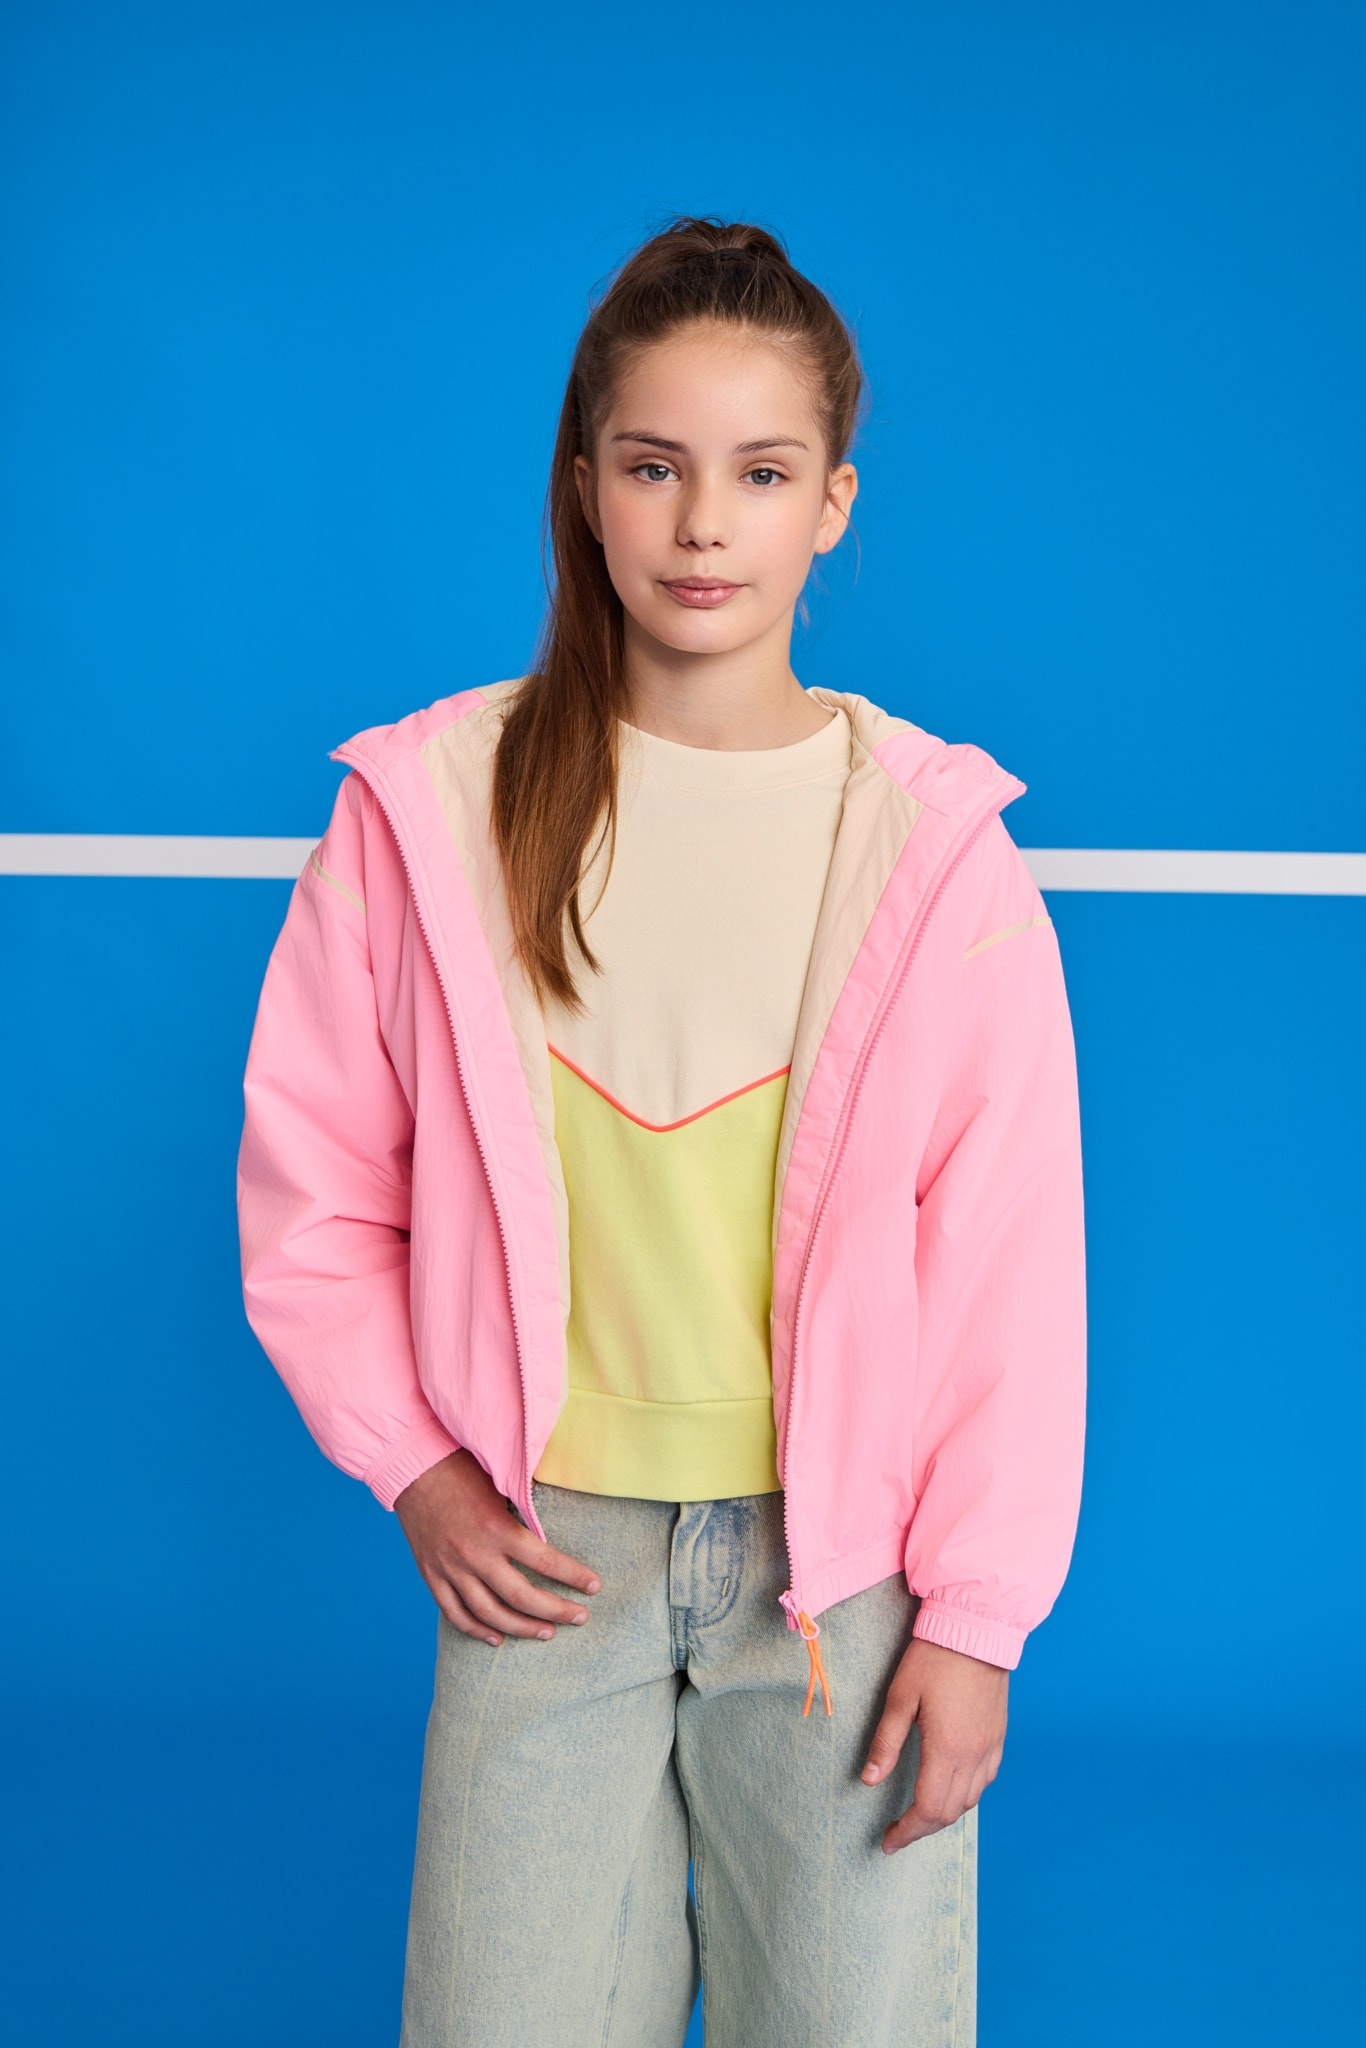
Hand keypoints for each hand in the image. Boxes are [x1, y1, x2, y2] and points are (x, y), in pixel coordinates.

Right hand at [393, 1451, 600, 1647]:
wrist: (413, 1468)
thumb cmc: (463, 1469)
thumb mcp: (501, 1484)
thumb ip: (527, 1510)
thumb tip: (561, 1526)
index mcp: (497, 1528)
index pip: (545, 1561)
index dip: (573, 1576)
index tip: (594, 1587)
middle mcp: (474, 1554)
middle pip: (521, 1597)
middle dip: (556, 1610)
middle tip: (581, 1618)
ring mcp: (450, 1570)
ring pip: (489, 1614)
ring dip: (522, 1628)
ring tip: (548, 1632)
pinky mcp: (432, 1576)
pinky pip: (455, 1614)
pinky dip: (477, 1630)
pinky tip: (498, 1638)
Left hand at [861, 1635, 1007, 1853]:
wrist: (977, 1630)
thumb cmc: (934, 1659)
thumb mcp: (901, 1697)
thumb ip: (886, 1742)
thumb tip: (869, 1780)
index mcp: (947, 1749)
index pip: (928, 1808)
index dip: (907, 1831)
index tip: (888, 1841)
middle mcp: (973, 1756)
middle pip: (949, 1812)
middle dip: (922, 1828)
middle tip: (898, 1832)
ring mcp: (990, 1747)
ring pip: (970, 1800)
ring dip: (944, 1815)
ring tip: (919, 1815)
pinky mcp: (998, 1736)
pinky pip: (986, 1781)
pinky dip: (966, 1795)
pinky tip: (952, 1789)